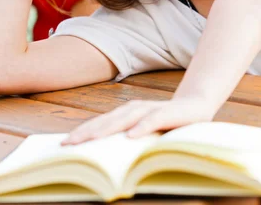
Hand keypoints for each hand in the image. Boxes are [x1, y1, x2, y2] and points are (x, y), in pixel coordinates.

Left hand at [62, 98, 217, 144]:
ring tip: (91, 140)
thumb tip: (103, 155)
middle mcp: (134, 109)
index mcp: (125, 114)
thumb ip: (126, 137)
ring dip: (107, 129)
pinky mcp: (167, 113)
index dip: (82, 132)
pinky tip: (131, 136)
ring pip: (124, 119)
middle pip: (106, 121)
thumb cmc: (165, 122)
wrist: (196, 104)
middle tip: (69, 144)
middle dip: (87, 132)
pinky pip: (152, 120)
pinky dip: (141, 127)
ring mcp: (150, 109)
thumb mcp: (143, 131)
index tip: (64, 144)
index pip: (99, 123)